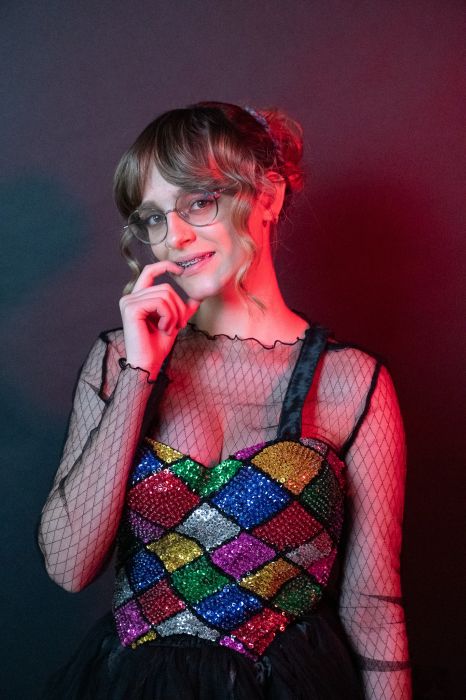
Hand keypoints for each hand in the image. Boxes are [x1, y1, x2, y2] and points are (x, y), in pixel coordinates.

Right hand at [119, 261, 199, 378]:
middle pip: (166, 287)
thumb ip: (182, 309)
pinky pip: (160, 302)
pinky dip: (168, 316)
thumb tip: (198, 297)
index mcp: (138, 298)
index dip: (165, 266)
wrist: (148, 364)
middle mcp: (130, 298)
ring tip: (169, 329)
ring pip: (165, 294)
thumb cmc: (158, 345)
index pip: (149, 272)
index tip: (180, 269)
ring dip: (174, 314)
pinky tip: (163, 329)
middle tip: (178, 325)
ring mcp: (128, 302)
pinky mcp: (131, 309)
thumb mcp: (174, 322)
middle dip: (178, 307)